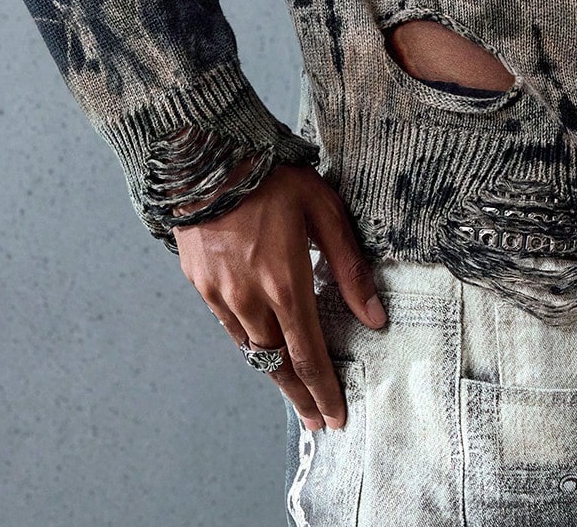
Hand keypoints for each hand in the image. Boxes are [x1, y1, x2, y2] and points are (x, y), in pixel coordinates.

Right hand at [175, 162, 385, 431]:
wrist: (207, 155)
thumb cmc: (272, 175)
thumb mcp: (323, 210)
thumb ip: (350, 267)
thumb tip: (375, 317)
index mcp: (285, 283)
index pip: (309, 355)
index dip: (323, 391)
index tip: (335, 417)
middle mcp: (250, 298)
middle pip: (278, 364)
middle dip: (299, 396)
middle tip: (316, 421)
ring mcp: (220, 294)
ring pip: (252, 350)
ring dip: (274, 374)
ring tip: (293, 392)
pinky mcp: (200, 284)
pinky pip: (229, 327)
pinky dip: (249, 344)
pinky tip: (260, 347)